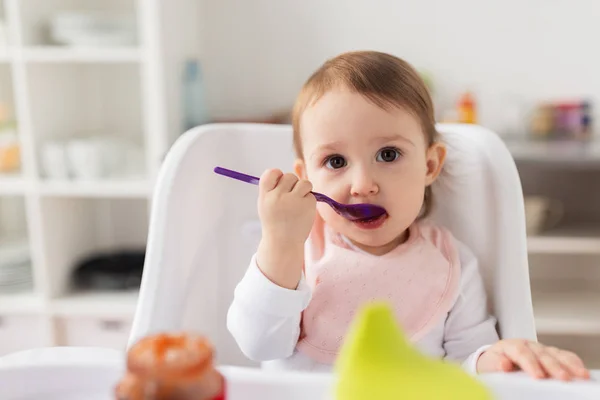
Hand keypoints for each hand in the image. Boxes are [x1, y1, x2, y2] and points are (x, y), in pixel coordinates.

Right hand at [256, 169, 315, 288]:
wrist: (283, 243)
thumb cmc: (275, 221)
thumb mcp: (268, 203)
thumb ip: (276, 185)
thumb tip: (298, 162)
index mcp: (265, 196)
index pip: (271, 173)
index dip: (277, 175)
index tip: (279, 184)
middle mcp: (278, 197)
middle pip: (289, 176)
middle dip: (292, 185)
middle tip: (289, 199)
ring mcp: (293, 201)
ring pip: (303, 183)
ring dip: (303, 190)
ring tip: (297, 204)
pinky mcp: (307, 206)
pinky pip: (311, 195)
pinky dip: (308, 201)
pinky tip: (302, 212)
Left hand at [477, 339, 589, 380]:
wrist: (494, 361)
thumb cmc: (492, 365)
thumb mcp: (489, 365)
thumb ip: (496, 364)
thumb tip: (504, 365)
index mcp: (509, 346)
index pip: (520, 352)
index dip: (530, 363)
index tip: (538, 376)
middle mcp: (526, 345)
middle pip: (541, 353)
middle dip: (553, 366)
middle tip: (563, 378)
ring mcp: (539, 349)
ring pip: (555, 354)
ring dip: (568, 364)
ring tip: (579, 375)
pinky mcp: (548, 355)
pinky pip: (562, 356)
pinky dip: (572, 363)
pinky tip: (580, 370)